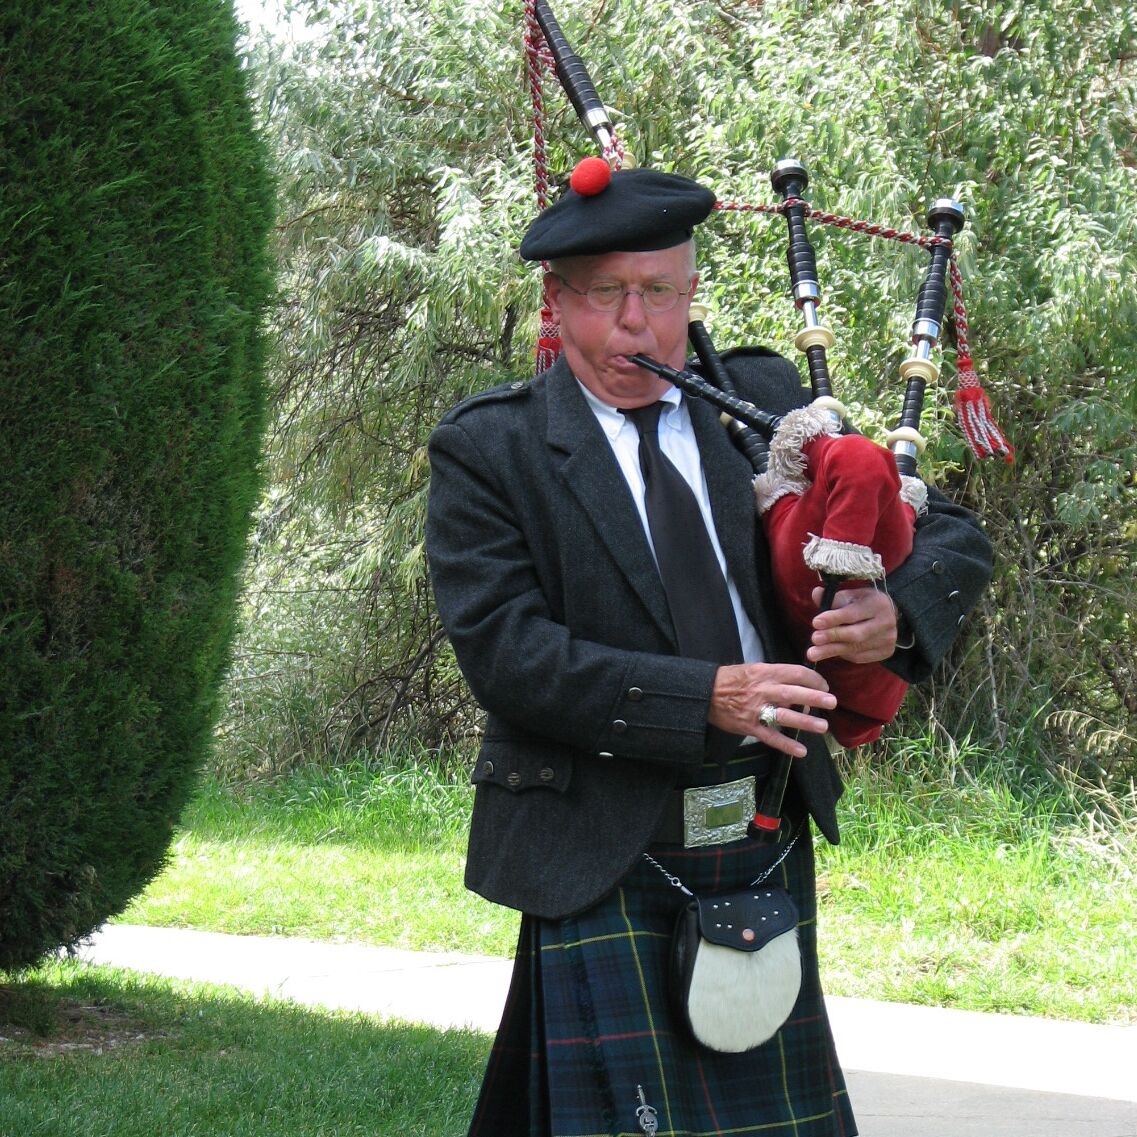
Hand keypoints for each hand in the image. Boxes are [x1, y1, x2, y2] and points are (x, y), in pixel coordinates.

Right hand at [708, 663, 836, 758]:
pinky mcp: (749, 726)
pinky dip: (786, 745)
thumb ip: (775, 677)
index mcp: (765, 673)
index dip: (813, 679)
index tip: (824, 686)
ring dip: (805, 721)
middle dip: (815, 697)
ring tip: (823, 726)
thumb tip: (799, 686)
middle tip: (833, 702)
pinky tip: (801, 751)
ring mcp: (755, 710)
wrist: (705, 693)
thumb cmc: (731, 679)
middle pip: (793, 693)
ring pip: (784, 716)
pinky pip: (770, 737)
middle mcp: (762, 690)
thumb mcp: (753, 669)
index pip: (794, 673)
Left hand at [807, 586, 897, 664]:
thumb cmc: (863, 604)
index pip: (853, 613)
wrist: (889, 616)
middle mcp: (886, 622)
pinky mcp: (885, 652)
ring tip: (813, 653)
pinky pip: (859, 657)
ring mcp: (888, 639)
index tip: (816, 622)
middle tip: (814, 639)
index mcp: (878, 603)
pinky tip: (831, 652)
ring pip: (856, 648)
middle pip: (856, 634)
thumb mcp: (851, 596)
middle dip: (833, 636)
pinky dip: (843, 655)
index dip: (833, 618)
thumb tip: (816, 593)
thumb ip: (833, 598)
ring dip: (832, 650)